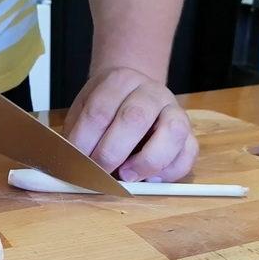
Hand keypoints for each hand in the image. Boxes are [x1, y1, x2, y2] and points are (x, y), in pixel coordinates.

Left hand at [63, 67, 197, 182]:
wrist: (134, 92)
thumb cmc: (105, 109)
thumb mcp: (84, 112)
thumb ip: (77, 135)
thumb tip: (69, 164)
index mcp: (120, 80)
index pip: (99, 111)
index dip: (84, 142)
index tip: (75, 163)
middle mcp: (151, 92)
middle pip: (134, 118)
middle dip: (111, 152)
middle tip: (98, 172)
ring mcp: (174, 110)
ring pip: (172, 132)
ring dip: (147, 161)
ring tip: (128, 176)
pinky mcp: (189, 132)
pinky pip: (189, 152)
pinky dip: (170, 171)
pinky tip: (150, 178)